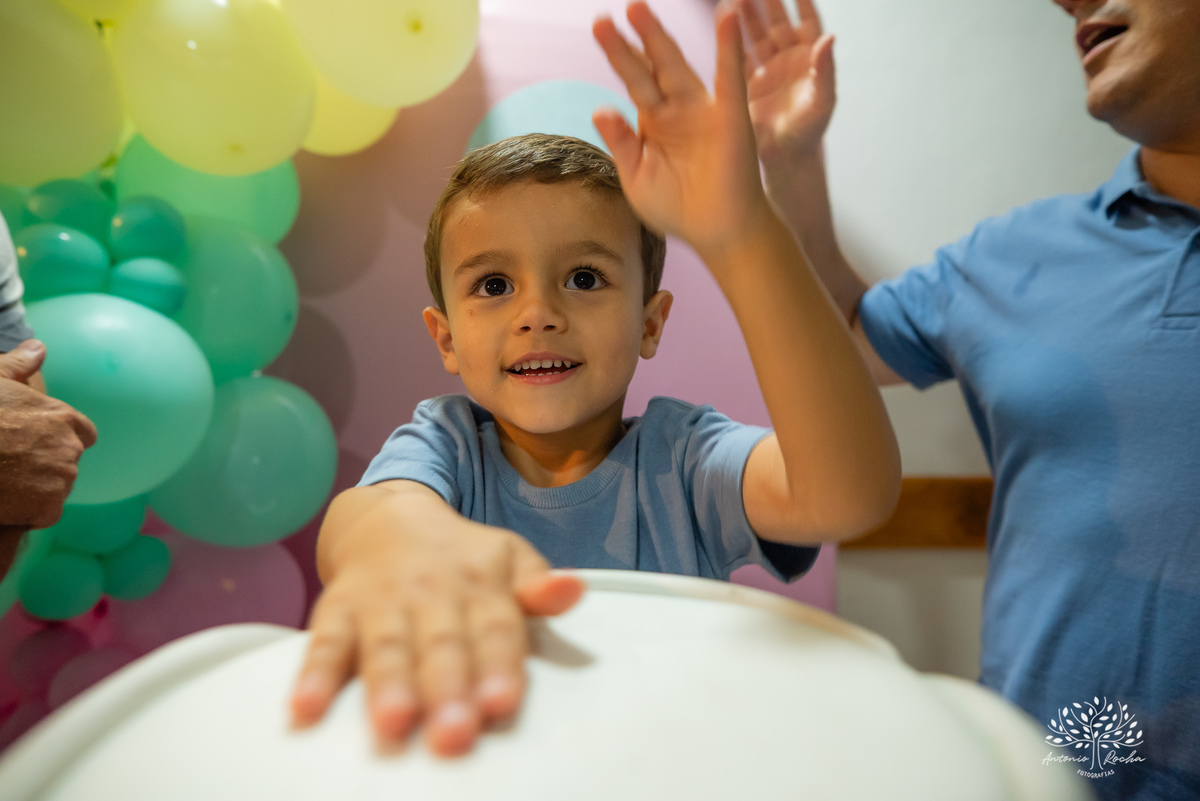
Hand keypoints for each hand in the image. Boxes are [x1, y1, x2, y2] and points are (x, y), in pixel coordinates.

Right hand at [0, 340, 97, 529]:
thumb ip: (19, 365)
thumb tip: (39, 348)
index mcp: (64, 418)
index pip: (84, 434)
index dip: (62, 439)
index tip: (39, 444)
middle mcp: (70, 449)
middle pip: (67, 462)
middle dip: (46, 465)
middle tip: (12, 465)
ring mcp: (61, 480)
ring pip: (56, 488)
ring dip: (37, 489)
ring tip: (5, 482)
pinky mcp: (48, 508)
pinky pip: (44, 514)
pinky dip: (28, 512)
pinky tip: (6, 502)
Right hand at [291, 492, 583, 755]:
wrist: (388, 518)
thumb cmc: (461, 557)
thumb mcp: (509, 559)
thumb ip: (538, 586)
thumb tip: (574, 591)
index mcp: (481, 584)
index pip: (496, 628)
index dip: (499, 665)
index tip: (500, 702)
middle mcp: (432, 592)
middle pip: (442, 645)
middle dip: (448, 689)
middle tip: (454, 733)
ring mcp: (382, 601)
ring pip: (387, 647)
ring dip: (389, 686)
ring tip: (393, 723)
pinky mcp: (337, 609)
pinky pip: (324, 642)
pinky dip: (314, 675)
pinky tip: (307, 707)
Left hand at [592, 1, 769, 259]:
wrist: (717, 231)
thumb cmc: (677, 207)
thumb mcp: (636, 177)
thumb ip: (620, 142)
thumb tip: (600, 108)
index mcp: (653, 120)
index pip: (632, 78)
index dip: (618, 52)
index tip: (601, 25)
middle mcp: (676, 108)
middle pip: (650, 65)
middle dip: (634, 38)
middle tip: (612, 12)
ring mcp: (703, 109)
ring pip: (678, 66)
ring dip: (660, 38)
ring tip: (639, 7)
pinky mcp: (730, 116)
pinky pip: (730, 76)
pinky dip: (730, 46)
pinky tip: (728, 15)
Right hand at [737, 0, 834, 164]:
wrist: (784, 159)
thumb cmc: (809, 133)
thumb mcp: (822, 102)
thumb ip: (826, 70)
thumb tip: (830, 37)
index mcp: (810, 60)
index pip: (809, 22)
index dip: (803, 3)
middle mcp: (789, 60)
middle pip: (779, 22)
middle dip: (770, 2)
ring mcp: (768, 70)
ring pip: (757, 34)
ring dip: (748, 15)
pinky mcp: (748, 83)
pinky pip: (739, 55)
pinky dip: (732, 40)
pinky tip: (723, 24)